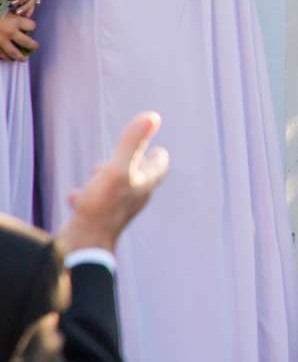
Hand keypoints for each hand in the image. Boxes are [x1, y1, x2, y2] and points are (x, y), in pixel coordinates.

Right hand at [0, 10, 31, 63]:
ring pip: (14, 53)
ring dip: (20, 57)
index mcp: (13, 21)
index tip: (29, 26)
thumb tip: (18, 14)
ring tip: (22, 59)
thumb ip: (9, 13)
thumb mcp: (2, 8)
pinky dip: (4, 57)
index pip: (31, 26)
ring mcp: (0, 42)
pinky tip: (6, 58)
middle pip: (28, 42)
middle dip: (32, 45)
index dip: (30, 25)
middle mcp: (9, 33)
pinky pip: (0, 55)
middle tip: (34, 46)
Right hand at [57, 112, 168, 257]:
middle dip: (130, 164)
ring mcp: (116, 211)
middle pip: (139, 178)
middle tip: (122, 156)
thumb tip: (153, 116)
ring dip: (107, 179)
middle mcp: (134, 198)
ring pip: (116, 191)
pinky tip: (75, 196)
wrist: (82, 245)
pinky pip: (95, 205)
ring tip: (95, 172)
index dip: (157, 155)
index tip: (157, 149)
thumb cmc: (101, 206)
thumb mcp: (117, 169)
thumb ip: (133, 143)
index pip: (159, 166)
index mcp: (144, 184)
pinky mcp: (97, 221)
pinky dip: (87, 197)